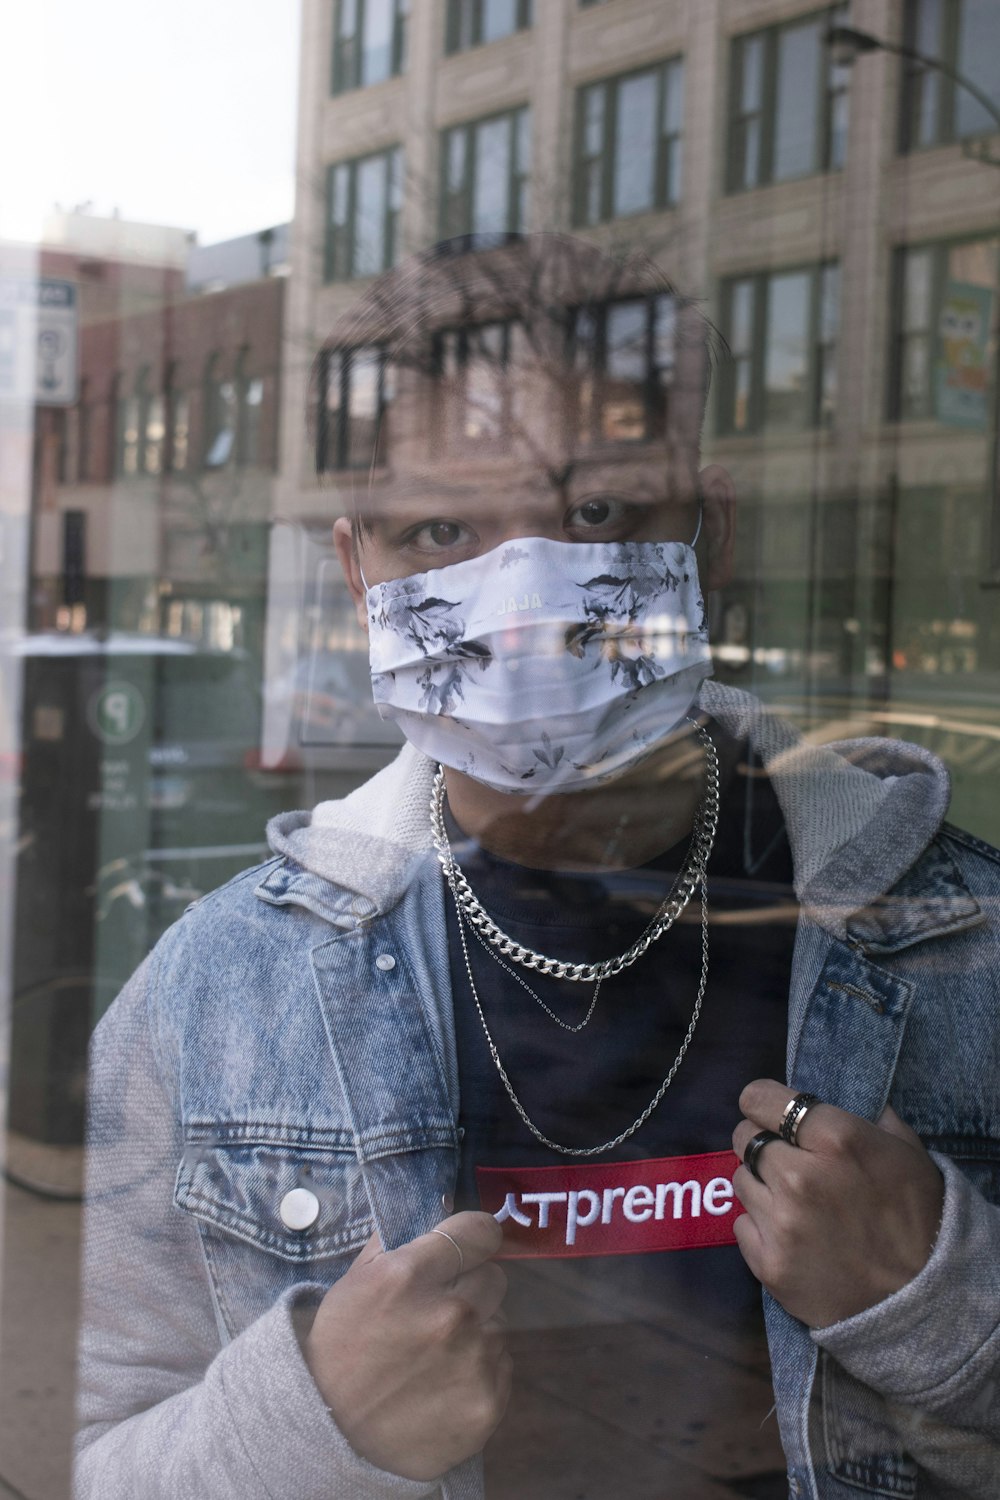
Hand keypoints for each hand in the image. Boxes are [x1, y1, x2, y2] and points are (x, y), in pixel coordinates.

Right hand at [303, 1211, 510, 1481]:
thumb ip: (400, 1239)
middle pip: (494, 1275)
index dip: (474, 1237)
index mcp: (410, 1275)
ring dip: (476, 1331)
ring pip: (498, 1322)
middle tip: (440, 1309)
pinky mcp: (489, 1402)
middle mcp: (451, 1314)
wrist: (332, 1434)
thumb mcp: (357, 1280)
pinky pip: (502, 1365)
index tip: (468, 1247)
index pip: (480, 1230)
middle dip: (471, 1286)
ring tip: (435, 1354)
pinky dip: (480, 1370)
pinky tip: (445, 1383)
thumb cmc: (342, 1348)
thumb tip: (444, 1203)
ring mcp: (474, 1361)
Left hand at [732, 1079, 943, 1328]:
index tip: (770, 1112)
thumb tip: (841, 1101)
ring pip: (741, 1180)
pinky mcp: (768, 1264)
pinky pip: (742, 1225)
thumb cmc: (920, 1220)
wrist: (923, 1305)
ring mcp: (781, 1222)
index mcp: (836, 1139)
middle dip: (762, 1143)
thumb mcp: (907, 1154)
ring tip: (794, 1201)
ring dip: (761, 1185)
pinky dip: (760, 1226)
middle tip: (786, 1159)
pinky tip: (790, 1234)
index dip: (763, 1102)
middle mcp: (799, 1175)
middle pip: (744, 1137)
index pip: (760, 1098)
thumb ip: (870, 1118)